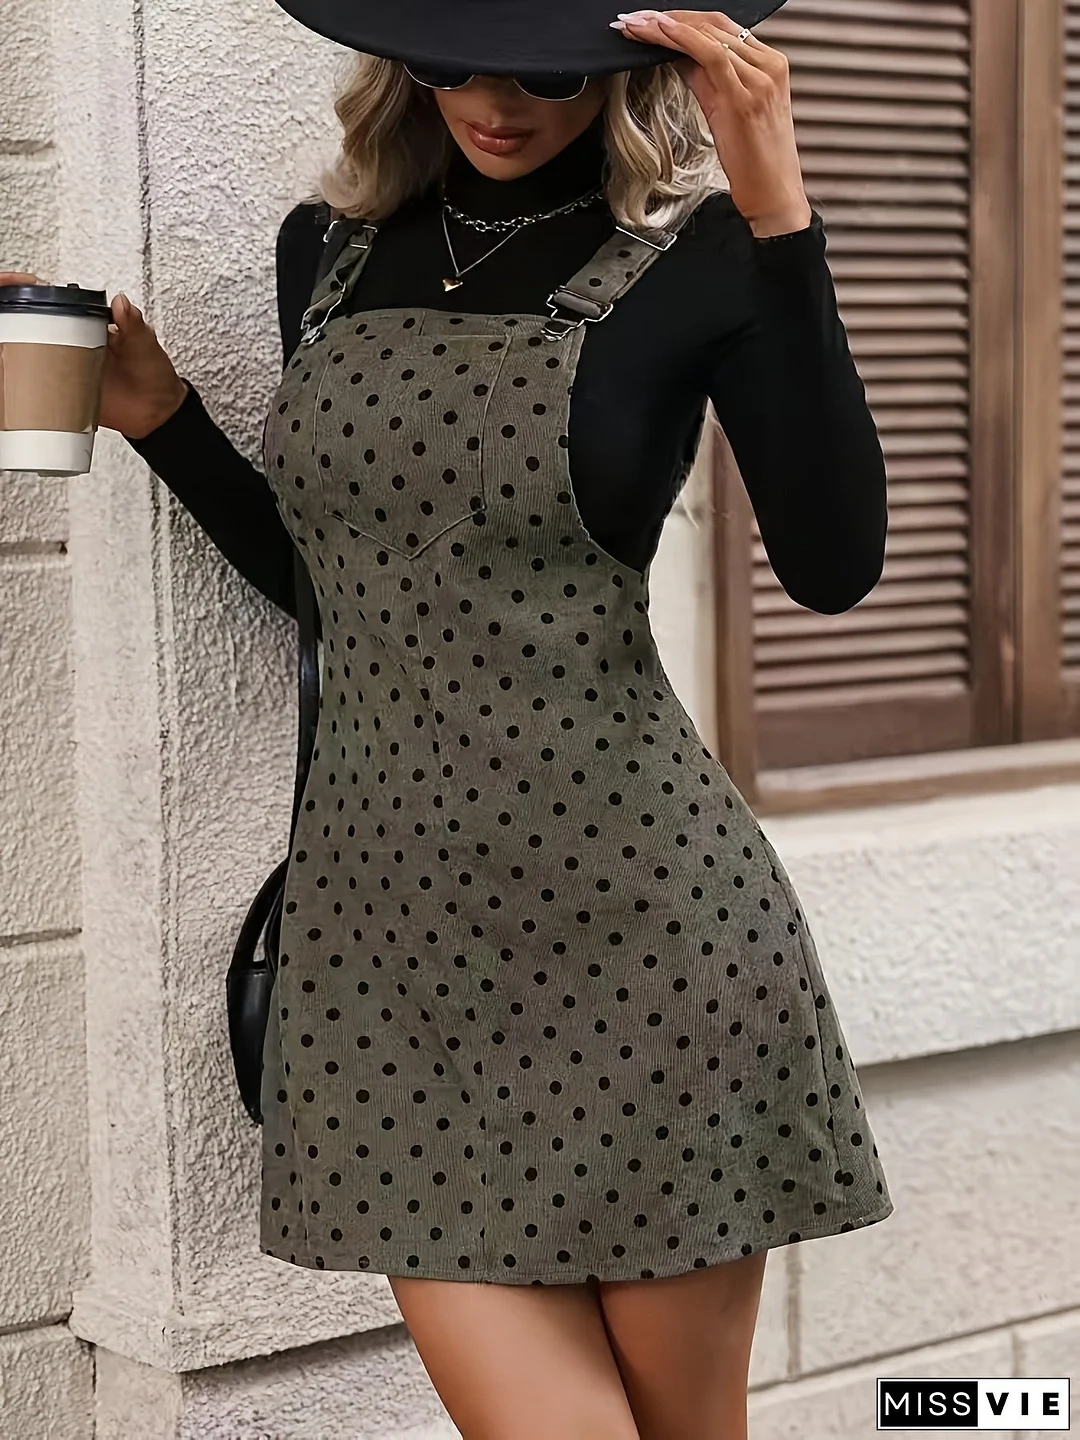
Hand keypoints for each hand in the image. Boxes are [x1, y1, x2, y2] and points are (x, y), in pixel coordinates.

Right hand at [0, 272, 189, 438]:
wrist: (157, 414)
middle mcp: (73, 341)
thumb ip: (134, 323)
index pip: (54, 298)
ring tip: (3, 341)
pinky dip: (24, 378)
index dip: (30, 288)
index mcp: (89, 323)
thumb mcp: (146, 344)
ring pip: (31, 349)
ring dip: (14, 344)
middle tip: (2, 309)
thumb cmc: (153, 376)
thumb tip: (122, 302)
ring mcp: (67, 365)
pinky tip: (13, 374)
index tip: (12, 282)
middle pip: (34, 321)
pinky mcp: (65, 390)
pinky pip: (39, 382)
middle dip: (12, 313)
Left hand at [612, 9, 811, 236]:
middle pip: (714, 24)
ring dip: (666, 27)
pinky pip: (710, 56)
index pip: (721, 28)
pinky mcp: (745, 97)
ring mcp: (759, 78)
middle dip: (670, 18)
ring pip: (708, 35)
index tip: (652, 21)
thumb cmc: (756, 165)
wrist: (775, 196)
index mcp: (768, 66)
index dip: (683, 20)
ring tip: (635, 25)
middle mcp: (767, 66)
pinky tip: (660, 33)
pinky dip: (682, 40)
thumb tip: (679, 59)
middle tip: (635, 19)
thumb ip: (708, 82)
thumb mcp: (729, 113)